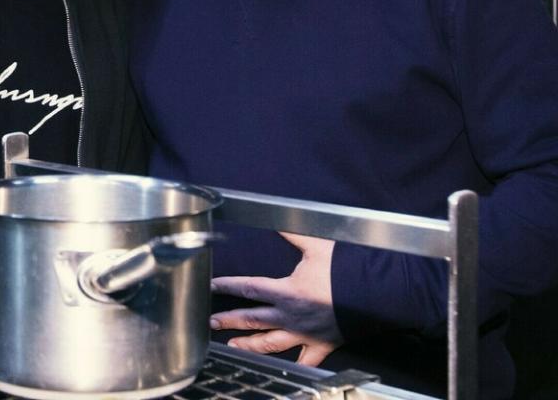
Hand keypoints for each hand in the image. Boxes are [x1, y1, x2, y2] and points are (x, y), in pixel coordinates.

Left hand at [209, 232, 342, 365]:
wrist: (376, 293)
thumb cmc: (346, 270)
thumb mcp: (316, 246)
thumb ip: (293, 234)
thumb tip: (276, 220)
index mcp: (286, 290)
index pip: (248, 288)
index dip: (226, 286)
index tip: (211, 286)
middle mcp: (291, 314)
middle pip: (252, 319)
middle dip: (229, 320)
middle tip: (211, 322)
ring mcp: (305, 333)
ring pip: (270, 344)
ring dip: (249, 345)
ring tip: (233, 346)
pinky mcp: (322, 345)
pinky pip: (305, 361)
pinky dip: (294, 365)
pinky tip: (283, 367)